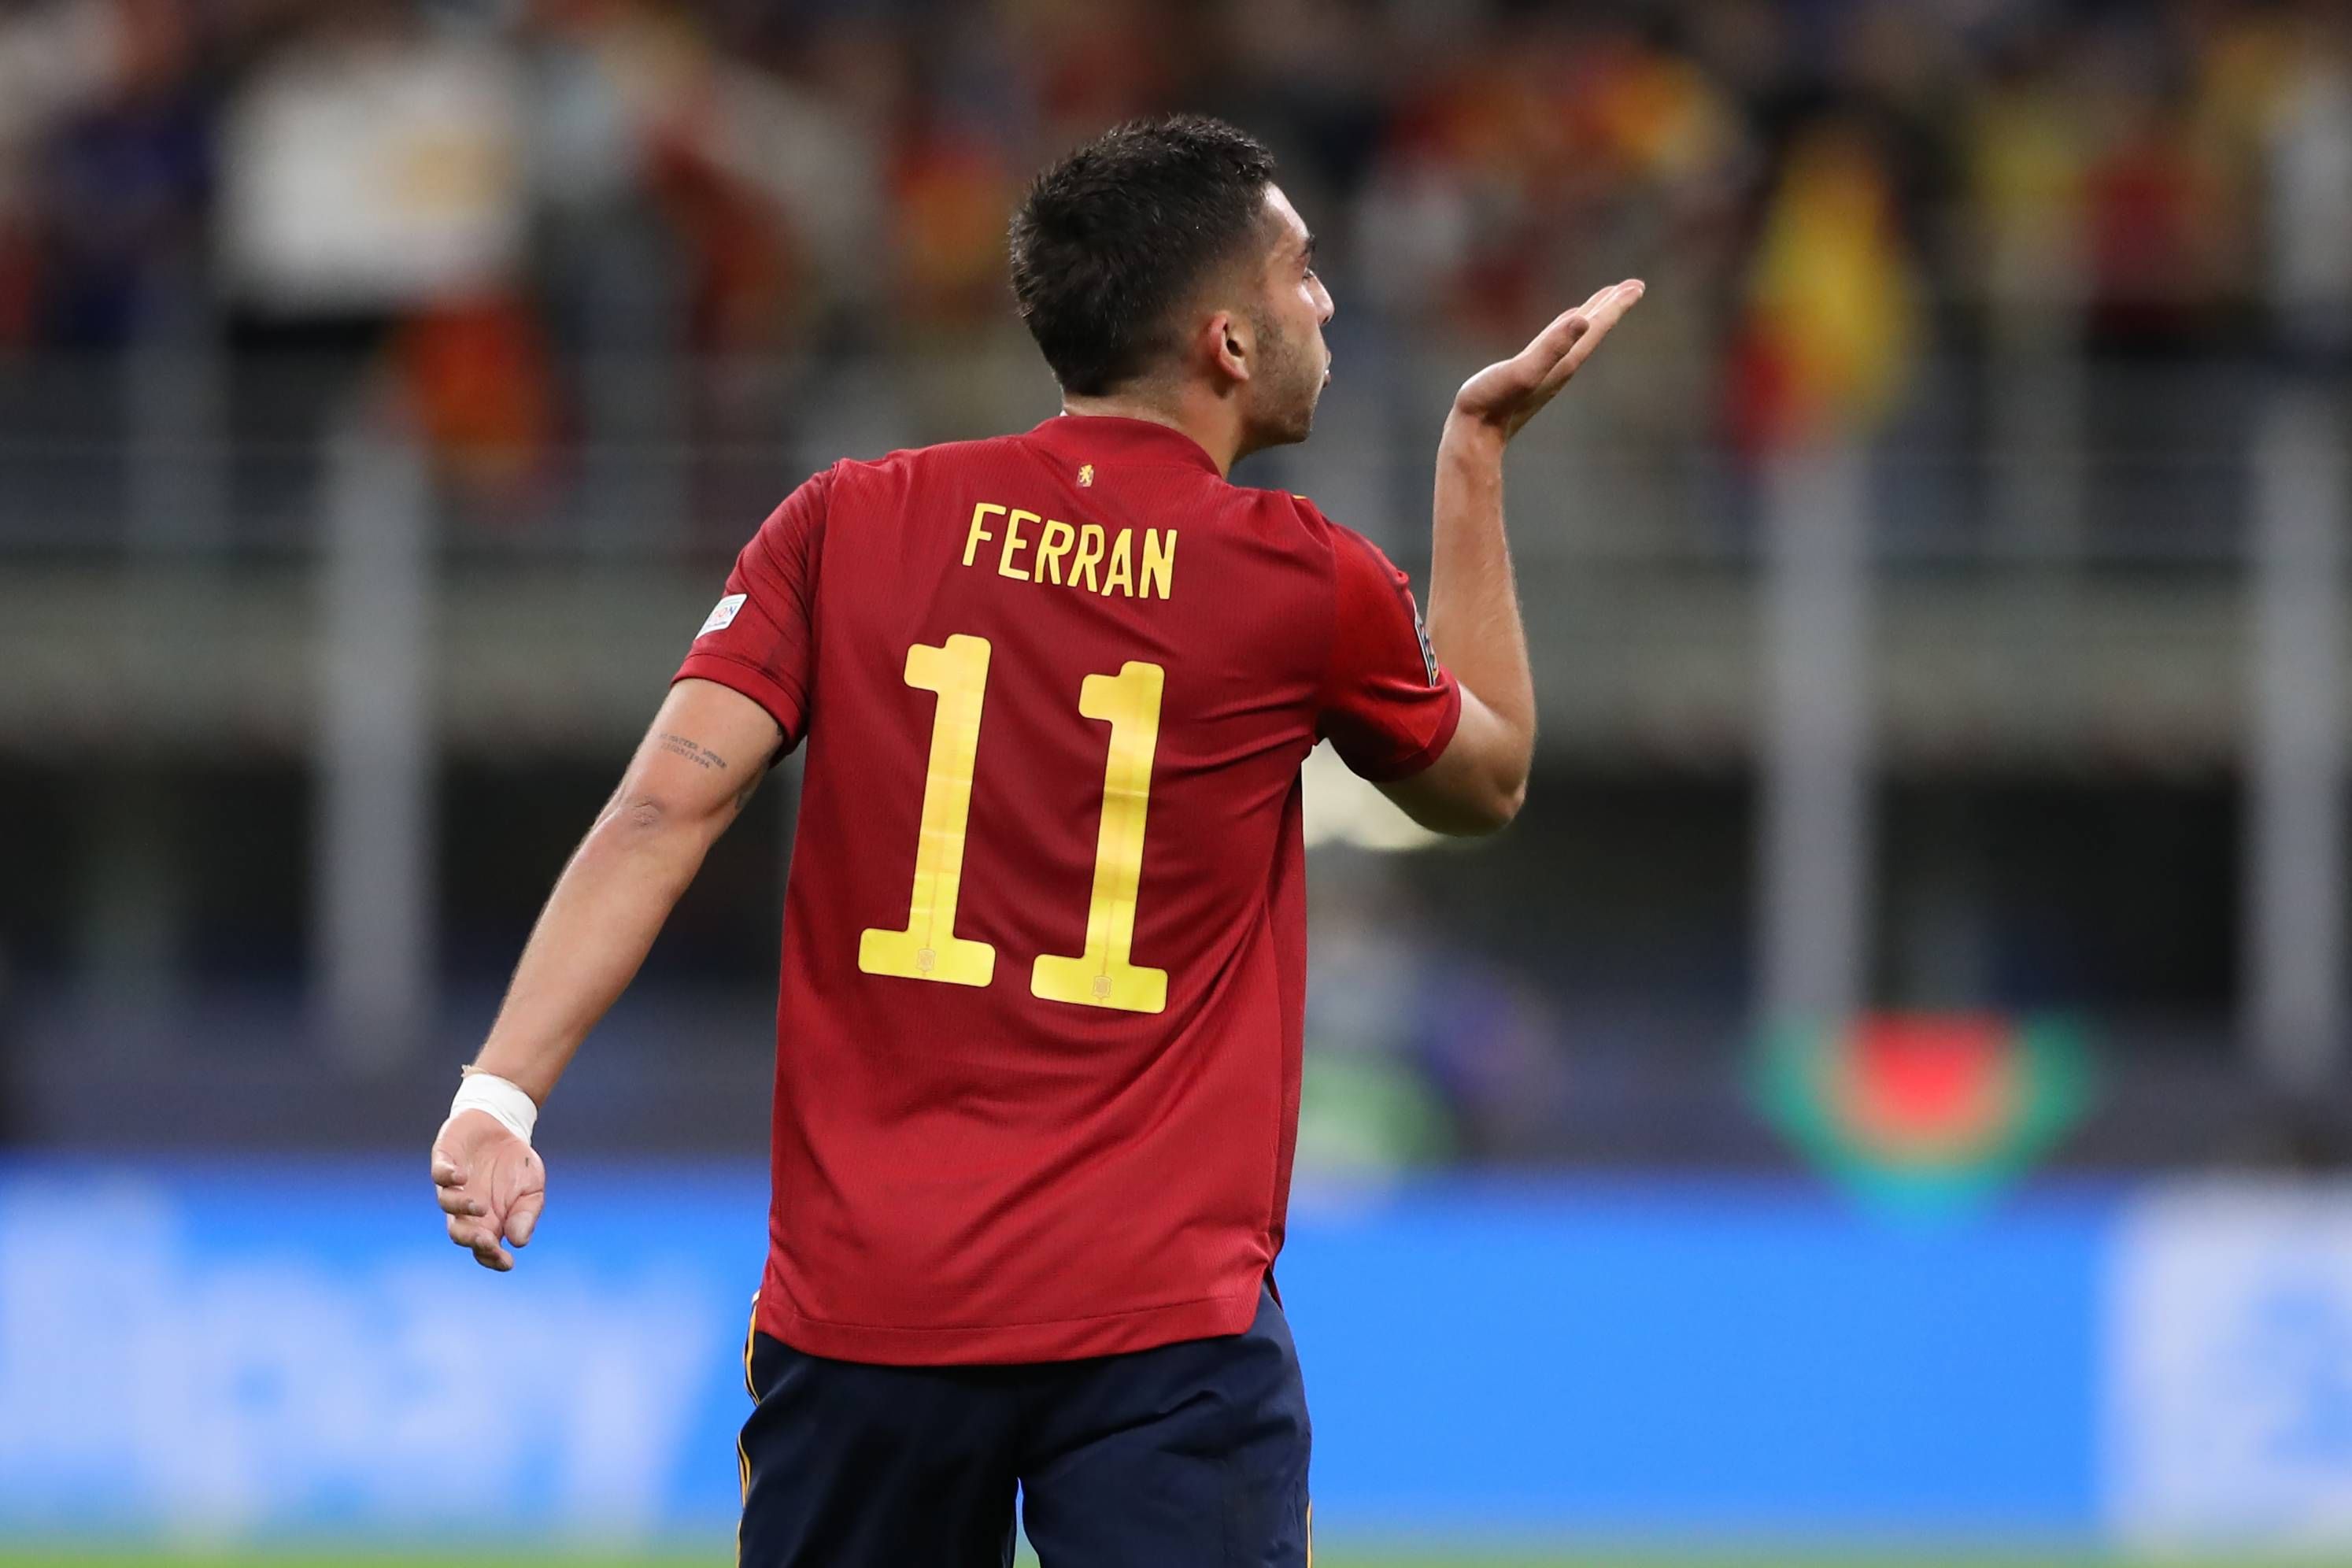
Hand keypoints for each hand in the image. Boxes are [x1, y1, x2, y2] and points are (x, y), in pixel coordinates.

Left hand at [430, 1109, 546, 1271]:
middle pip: (459, 1232)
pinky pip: (439, 1174)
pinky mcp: (444, 1160)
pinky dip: (448, 1178)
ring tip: (480, 1206)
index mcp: (488, 1219)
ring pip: (447, 1204)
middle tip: (487, 1241)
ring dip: (461, 1209)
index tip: (506, 1262)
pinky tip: (462, 1178)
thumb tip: (519, 1241)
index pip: (483, 1248)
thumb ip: (527, 1214)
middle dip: (471, 1240)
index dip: (492, 1258)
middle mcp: (466, 1207)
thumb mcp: (532, 1188)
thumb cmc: (517, 1163)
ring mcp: (453, 1185)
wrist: (504, 1125)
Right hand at [1450, 279, 1644, 442]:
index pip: (1596, 327)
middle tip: (1635, 286)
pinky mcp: (1531, 375)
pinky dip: (1568, 329)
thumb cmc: (1492, 403)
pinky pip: (1558, 344)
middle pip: (1593, 330)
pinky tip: (1570, 324)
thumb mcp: (1522, 371)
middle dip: (1612, 307)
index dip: (1616, 305)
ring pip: (1577, 337)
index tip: (1637, 286)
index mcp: (1563, 360)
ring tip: (1605, 300)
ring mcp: (1547, 370)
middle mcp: (1560, 365)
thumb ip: (1552, 346)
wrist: (1474, 437)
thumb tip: (1584, 320)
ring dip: (1593, 316)